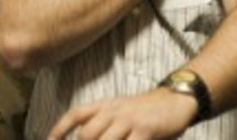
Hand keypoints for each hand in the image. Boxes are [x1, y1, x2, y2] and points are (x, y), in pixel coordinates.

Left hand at [47, 88, 195, 139]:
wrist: (176, 100)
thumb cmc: (147, 110)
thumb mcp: (122, 110)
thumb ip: (105, 123)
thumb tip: (86, 137)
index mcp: (107, 105)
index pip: (77, 114)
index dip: (60, 129)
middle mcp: (115, 110)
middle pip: (87, 133)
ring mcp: (130, 120)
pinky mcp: (145, 130)